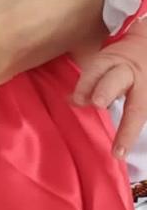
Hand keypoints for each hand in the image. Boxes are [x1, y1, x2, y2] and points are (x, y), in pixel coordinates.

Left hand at [74, 20, 146, 158]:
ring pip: (138, 107)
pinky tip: (127, 148)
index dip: (87, 83)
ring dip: (128, 129)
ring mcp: (145, 88)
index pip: (97, 68)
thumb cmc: (120, 62)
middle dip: (106, 90)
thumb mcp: (104, 65)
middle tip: (97, 103)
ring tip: (119, 149)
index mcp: (114, 61)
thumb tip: (70, 101)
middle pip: (118, 80)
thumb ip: (89, 82)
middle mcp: (130, 73)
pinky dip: (135, 131)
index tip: (76, 99)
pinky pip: (145, 114)